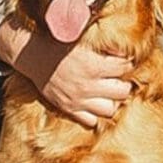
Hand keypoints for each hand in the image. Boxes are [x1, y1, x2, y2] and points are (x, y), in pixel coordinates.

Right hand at [0, 19, 132, 127]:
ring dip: (113, 100)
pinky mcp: (68, 109)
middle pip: (123, 92)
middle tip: (119, 78)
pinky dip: (95, 114)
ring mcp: (78, 100)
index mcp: (94, 66)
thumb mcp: (86, 41)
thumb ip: (106, 48)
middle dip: (124, 83)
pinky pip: (91, 121)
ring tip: (109, 92)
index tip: (125, 61)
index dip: (128, 63)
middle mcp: (88, 85)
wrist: (34, 54)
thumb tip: (126, 51)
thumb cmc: (61, 44)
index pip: (125, 67)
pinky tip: (95, 102)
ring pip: (110, 109)